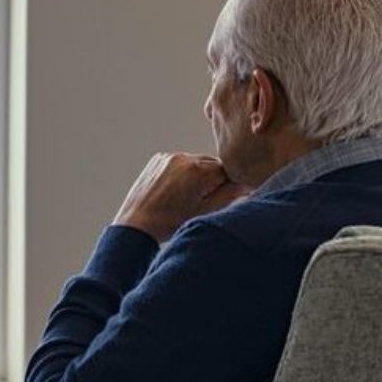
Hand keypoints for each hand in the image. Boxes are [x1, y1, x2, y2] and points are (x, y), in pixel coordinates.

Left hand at [113, 152, 249, 242]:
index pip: (227, 171)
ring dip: (197, 176)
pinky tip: (174, 191)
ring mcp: (169, 157)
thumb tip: (245, 184)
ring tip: (185, 197)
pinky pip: (180, 162)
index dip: (228, 186)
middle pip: (212, 165)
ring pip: (196, 163)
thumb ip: (229, 196)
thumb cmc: (170, 223)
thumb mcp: (205, 212)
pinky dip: (182, 173)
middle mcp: (184, 158)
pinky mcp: (158, 159)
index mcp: (198, 171)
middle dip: (213, 180)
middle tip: (202, 201)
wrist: (136, 225)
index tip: (223, 198)